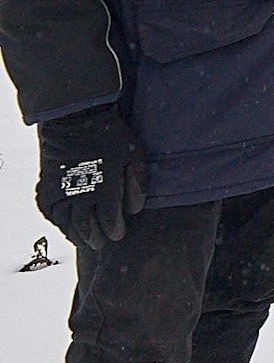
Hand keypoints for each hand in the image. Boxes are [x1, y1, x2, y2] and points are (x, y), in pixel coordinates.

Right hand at [35, 106, 146, 248]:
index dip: (113, 230)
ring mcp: (61, 190)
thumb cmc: (111, 136)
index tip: (117, 235)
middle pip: (86, 226)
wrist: (76, 118)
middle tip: (100, 244)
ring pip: (66, 222)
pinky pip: (50, 211)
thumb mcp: (134, 156)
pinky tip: (65, 225)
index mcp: (105, 188)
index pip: (109, 220)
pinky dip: (57, 221)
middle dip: (94, 237)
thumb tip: (135, 210)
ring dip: (75, 234)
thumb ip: (137, 183)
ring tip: (84, 241)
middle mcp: (81, 193)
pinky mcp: (47, 185)